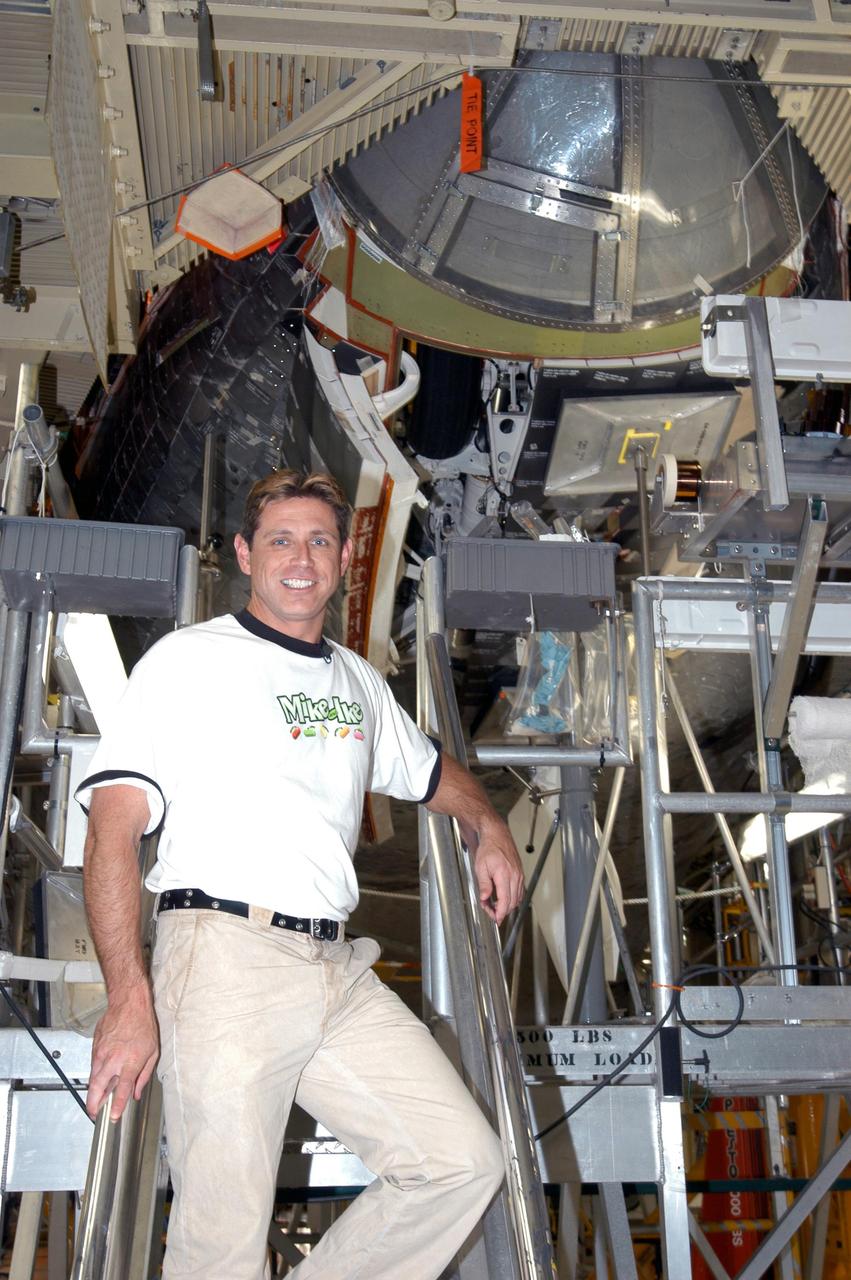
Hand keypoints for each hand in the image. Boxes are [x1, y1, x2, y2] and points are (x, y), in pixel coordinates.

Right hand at [88, 987, 158, 1121]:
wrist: (128, 1004)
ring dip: (92, 1092)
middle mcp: (114, 1059)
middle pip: (98, 1087)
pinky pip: (93, 1066)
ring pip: (92, 1078)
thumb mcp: (153, 1051)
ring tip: (95, 1101)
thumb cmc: (143, 1025)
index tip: (113, 1116)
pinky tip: (99, 1080)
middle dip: (94, 1104)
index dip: (117, 1105)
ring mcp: (102, 1053)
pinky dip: (94, 1076)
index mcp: (131, 1061)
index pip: (123, 1089)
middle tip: (94, 1113)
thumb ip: (144, 1075)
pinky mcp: (95, 1047)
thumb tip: (137, 1092)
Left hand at [473, 819, 524, 924]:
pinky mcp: (520, 872)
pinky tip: (504, 897)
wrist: (496, 834)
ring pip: (517, 897)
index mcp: (504, 875)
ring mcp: (519, 874)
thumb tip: (485, 899)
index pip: (506, 901)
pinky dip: (513, 897)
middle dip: (502, 910)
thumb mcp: (480, 867)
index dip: (501, 913)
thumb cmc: (488, 847)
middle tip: (491, 911)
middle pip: (513, 902)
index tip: (496, 919)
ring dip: (508, 905)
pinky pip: (519, 890)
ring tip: (495, 905)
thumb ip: (484, 884)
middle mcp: (515, 876)